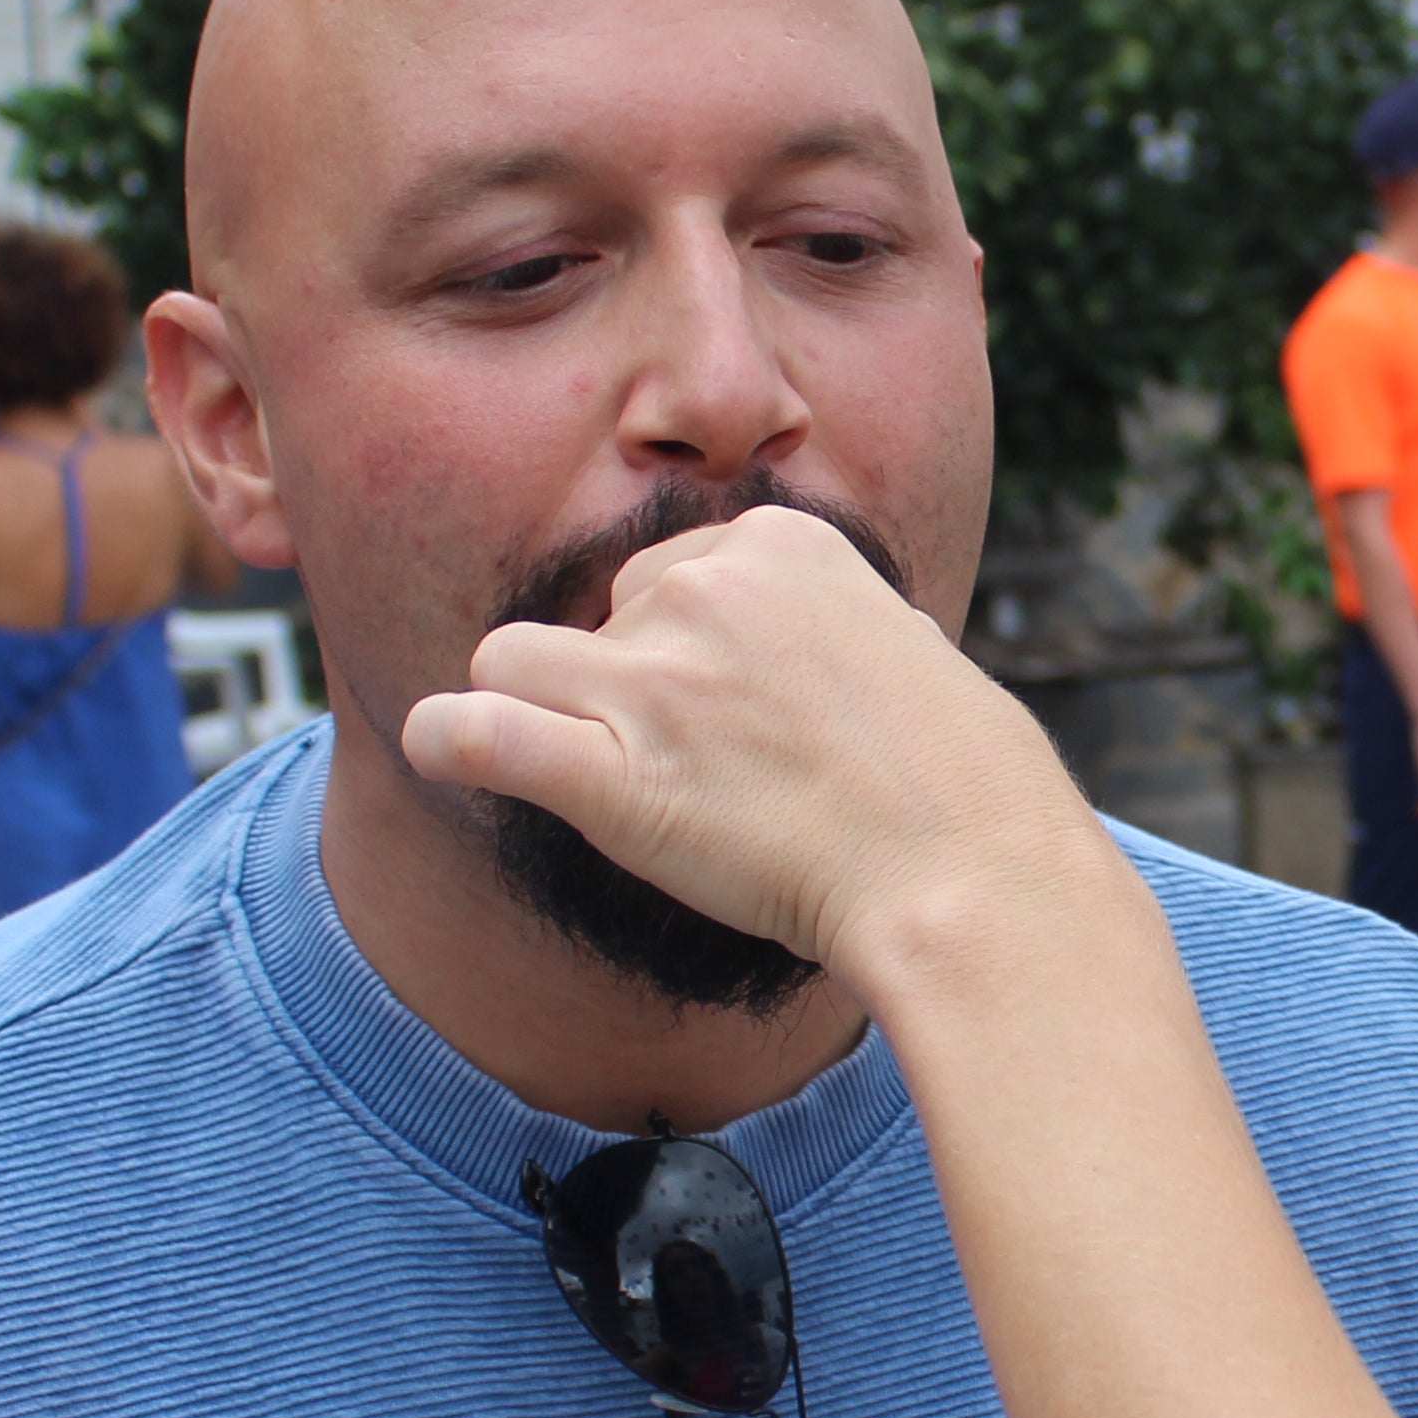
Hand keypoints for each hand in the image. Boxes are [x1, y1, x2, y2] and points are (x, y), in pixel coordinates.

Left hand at [402, 508, 1105, 992]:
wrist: (972, 872)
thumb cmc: (960, 782)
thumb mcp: (903, 648)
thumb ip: (823, 626)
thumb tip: (780, 646)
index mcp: (778, 545)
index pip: (667, 571)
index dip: (679, 645)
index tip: (721, 708)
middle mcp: (704, 591)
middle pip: (597, 615)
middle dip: (621, 680)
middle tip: (695, 762)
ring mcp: (654, 681)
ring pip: (513, 661)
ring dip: (536, 709)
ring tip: (583, 768)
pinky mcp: (618, 778)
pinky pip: (478, 735)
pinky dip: (448, 744)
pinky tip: (445, 754)